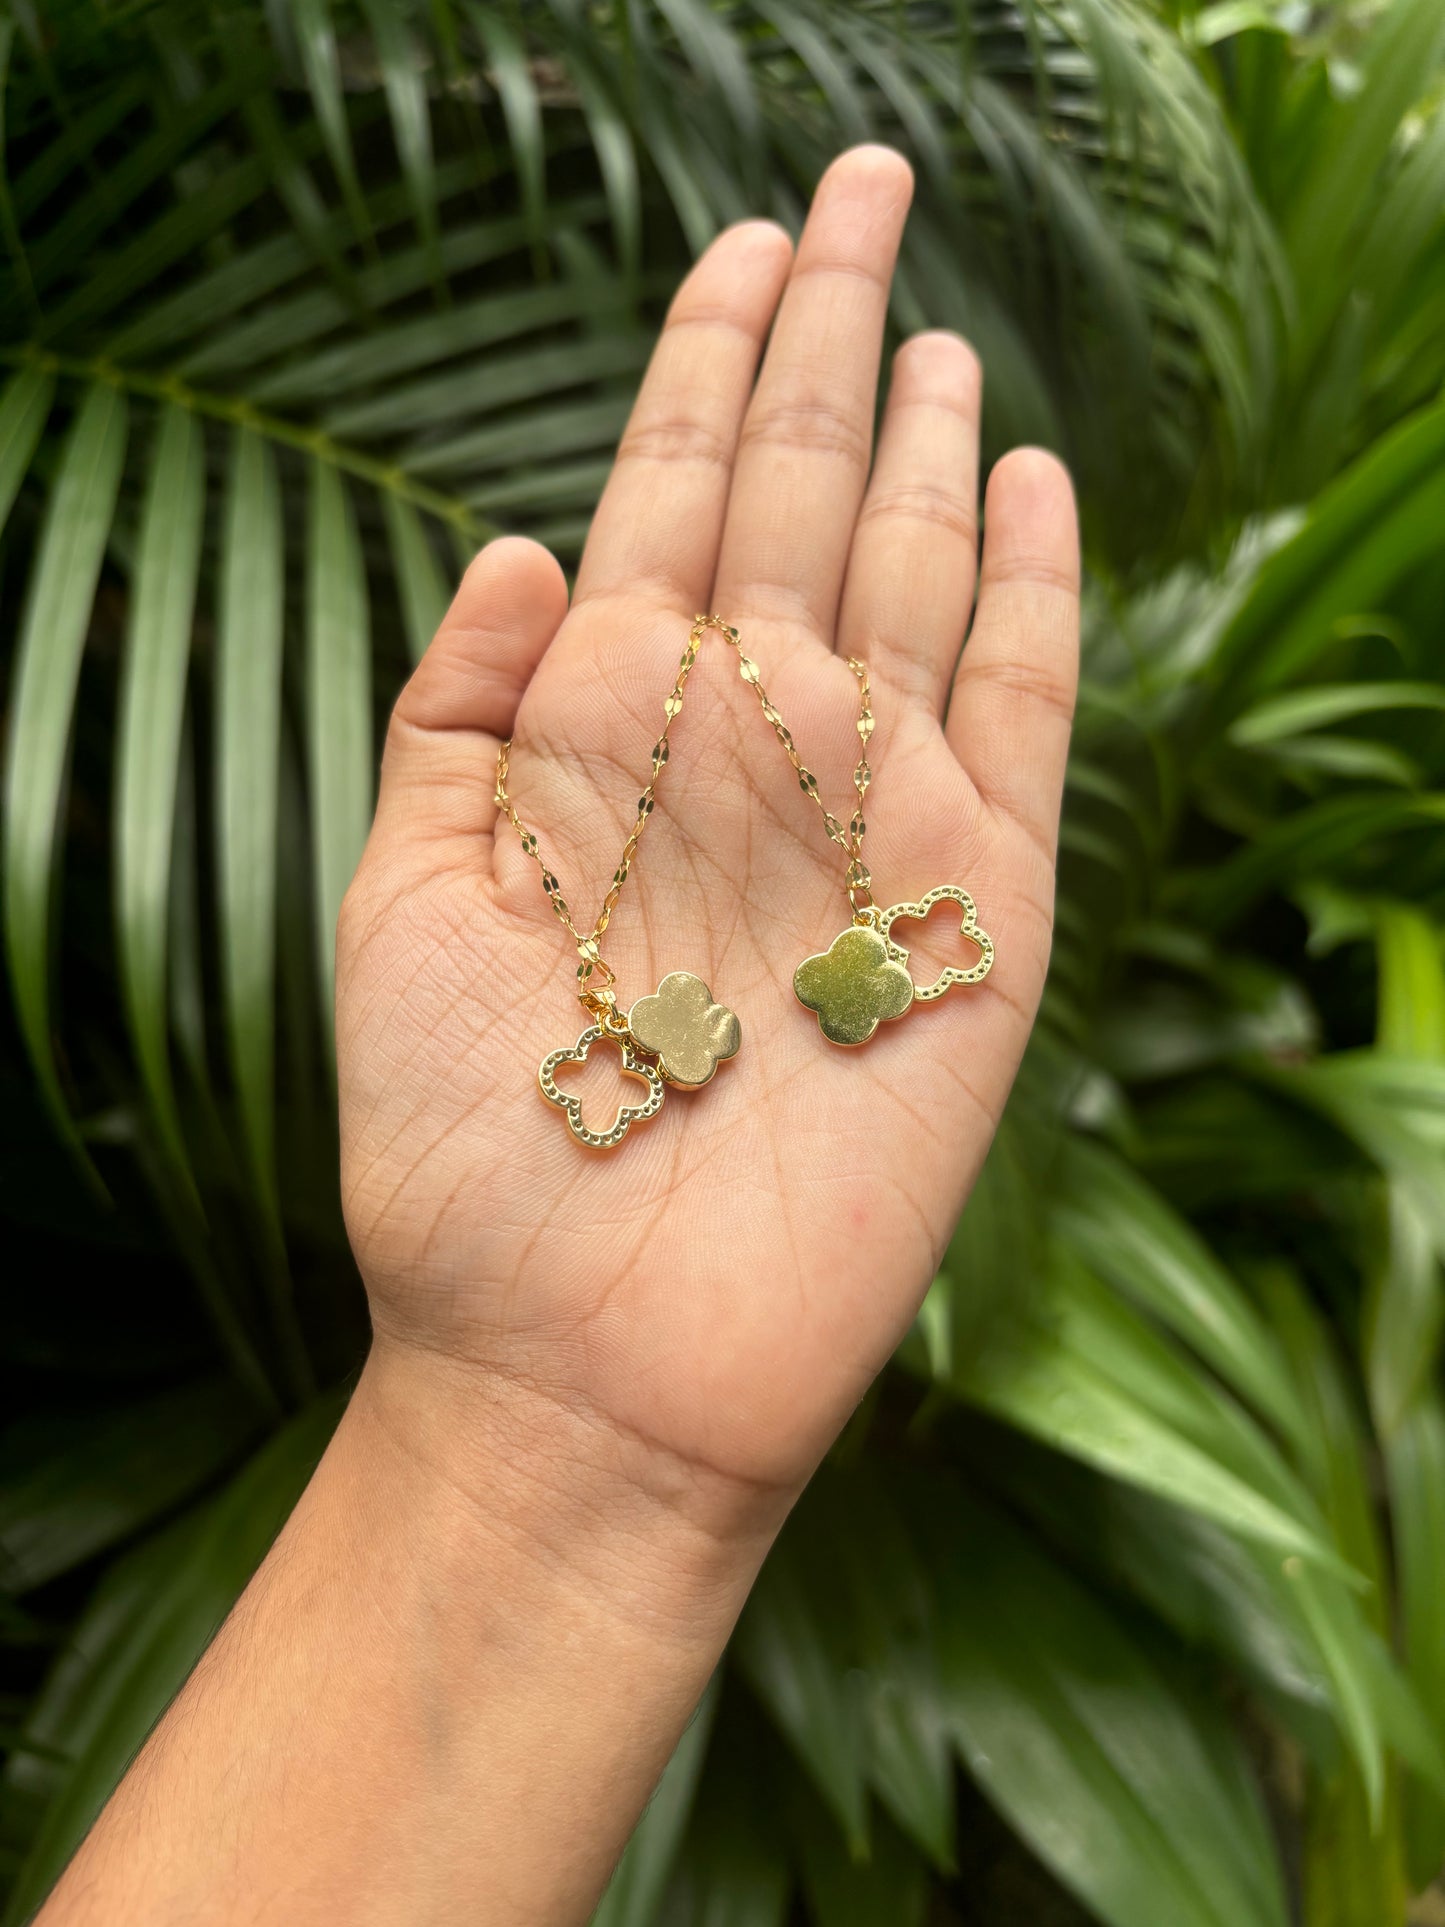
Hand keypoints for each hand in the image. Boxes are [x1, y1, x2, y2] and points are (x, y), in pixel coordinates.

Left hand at [337, 145, 1078, 1533]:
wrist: (586, 1357)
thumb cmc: (469, 1150)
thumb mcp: (400, 901)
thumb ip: (459, 713)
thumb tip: (524, 541)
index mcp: (606, 731)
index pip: (669, 493)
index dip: (703, 356)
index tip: (739, 236)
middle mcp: (744, 747)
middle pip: (797, 493)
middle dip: (826, 333)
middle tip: (861, 188)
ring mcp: (868, 815)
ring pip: (910, 573)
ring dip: (923, 442)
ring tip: (938, 324)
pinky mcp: (979, 907)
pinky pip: (1021, 711)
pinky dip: (1029, 593)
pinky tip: (1028, 488)